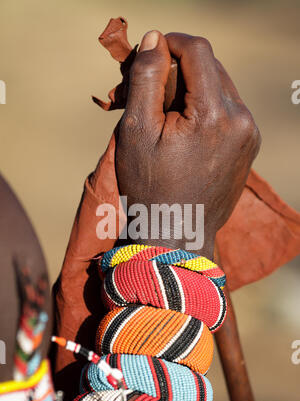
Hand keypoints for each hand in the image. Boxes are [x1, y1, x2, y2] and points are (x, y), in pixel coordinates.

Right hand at [116, 31, 260, 259]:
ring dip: (190, 90)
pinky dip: (203, 110)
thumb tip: (155, 40)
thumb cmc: (150, 188)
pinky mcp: (248, 148)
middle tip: (148, 91)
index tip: (148, 56)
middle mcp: (242, 120)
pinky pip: (226, 112)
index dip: (170, 43)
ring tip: (162, 115)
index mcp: (215, 114)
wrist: (175, 237)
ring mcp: (249, 136)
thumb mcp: (136, 131)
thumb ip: (146, 79)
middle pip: (209, 68)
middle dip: (177, 70)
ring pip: (218, 89)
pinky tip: (182, 131)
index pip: (197, 50)